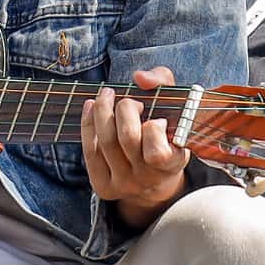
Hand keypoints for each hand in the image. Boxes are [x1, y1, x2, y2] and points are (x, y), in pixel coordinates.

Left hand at [83, 68, 189, 228]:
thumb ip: (163, 82)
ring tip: (107, 95)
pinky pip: (90, 152)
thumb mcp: (176, 106)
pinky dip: (88, 124)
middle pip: (128, 138)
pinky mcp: (104, 187)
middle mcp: (148, 179)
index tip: (158, 119)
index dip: (154, 129)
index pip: (157, 152)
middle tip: (129, 101)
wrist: (156, 178)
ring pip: (106, 142)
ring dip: (103, 110)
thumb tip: (139, 78)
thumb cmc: (166, 132)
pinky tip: (91, 107)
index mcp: (172, 164)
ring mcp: (125, 185)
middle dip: (125, 109)